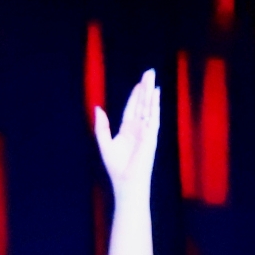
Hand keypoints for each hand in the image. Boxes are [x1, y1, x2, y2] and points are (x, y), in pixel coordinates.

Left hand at [93, 68, 161, 200]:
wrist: (126, 182)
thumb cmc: (116, 167)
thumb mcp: (104, 143)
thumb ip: (102, 126)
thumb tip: (98, 108)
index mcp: (127, 130)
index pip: (132, 108)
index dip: (135, 95)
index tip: (139, 83)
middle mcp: (138, 128)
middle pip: (142, 103)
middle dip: (145, 88)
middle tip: (149, 72)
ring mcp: (146, 131)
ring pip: (148, 106)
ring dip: (150, 91)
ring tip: (152, 76)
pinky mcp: (151, 135)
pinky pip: (153, 116)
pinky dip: (155, 104)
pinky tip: (156, 92)